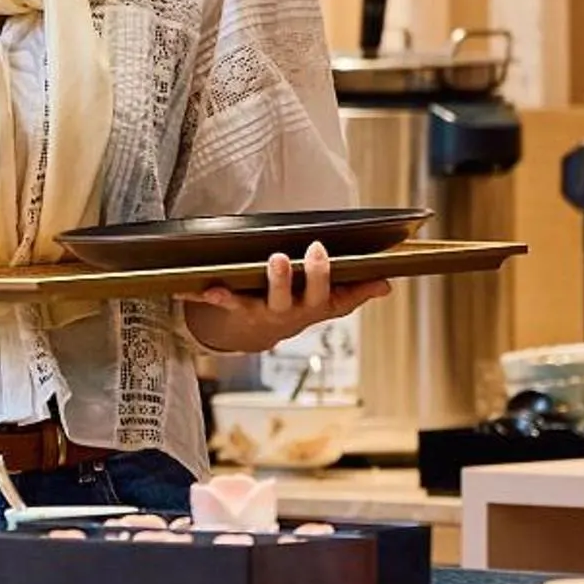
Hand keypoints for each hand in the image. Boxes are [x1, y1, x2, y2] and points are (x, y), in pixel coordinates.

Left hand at [179, 242, 391, 355]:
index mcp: (316, 306)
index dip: (326, 275)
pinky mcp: (238, 310)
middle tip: (295, 254)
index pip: (329, 294)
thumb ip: (357, 290)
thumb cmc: (301, 304)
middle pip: (295, 298)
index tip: (322, 251)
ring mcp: (263, 313)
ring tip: (270, 261)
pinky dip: (210, 296)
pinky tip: (196, 288)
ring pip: (263, 301)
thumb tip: (386, 283)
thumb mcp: (332, 301)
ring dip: (267, 283)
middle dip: (297, 277)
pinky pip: (224, 304)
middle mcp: (291, 312)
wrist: (261, 332)